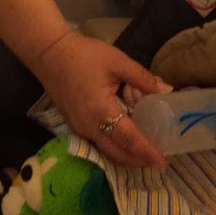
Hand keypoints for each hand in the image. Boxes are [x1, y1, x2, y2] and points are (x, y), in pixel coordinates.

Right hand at [31, 30, 170, 169]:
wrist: (50, 53)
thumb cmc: (84, 55)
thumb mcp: (118, 61)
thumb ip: (142, 79)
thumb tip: (166, 91)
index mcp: (101, 111)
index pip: (128, 139)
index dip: (146, 152)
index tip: (163, 162)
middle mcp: (89, 126)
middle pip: (117, 153)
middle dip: (139, 161)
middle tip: (159, 161)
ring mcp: (79, 128)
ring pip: (107, 151)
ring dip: (127, 156)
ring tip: (147, 154)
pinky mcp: (75, 125)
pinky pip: (98, 144)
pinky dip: (115, 147)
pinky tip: (127, 140)